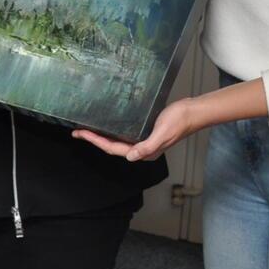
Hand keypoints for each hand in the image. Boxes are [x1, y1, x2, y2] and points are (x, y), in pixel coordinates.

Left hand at [74, 97, 196, 161]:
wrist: (192, 111)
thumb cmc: (180, 121)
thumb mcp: (162, 133)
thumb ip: (147, 146)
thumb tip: (131, 157)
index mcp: (145, 152)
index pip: (114, 149)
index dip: (96, 142)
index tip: (81, 133)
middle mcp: (142, 149)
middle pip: (112, 146)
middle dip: (93, 139)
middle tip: (76, 132)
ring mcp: (143, 140)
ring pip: (116, 140)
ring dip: (101, 135)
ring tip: (86, 129)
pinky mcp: (145, 131)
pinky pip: (124, 133)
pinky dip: (112, 129)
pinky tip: (105, 124)